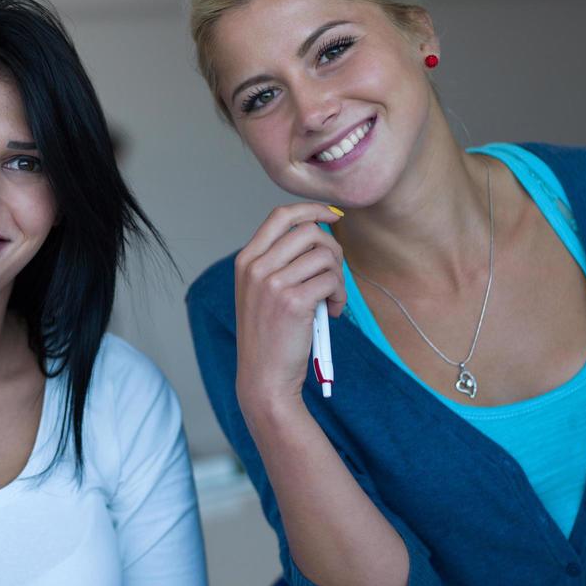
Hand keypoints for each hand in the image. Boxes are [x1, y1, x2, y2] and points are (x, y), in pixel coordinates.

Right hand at [233, 203, 344, 415]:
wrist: (263, 376)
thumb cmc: (269, 335)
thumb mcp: (261, 291)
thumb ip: (279, 261)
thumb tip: (319, 232)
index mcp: (246, 261)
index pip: (280, 215)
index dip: (311, 209)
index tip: (332, 216)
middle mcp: (255, 267)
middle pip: (309, 231)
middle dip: (332, 249)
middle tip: (333, 274)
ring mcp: (272, 283)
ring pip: (325, 256)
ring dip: (338, 277)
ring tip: (331, 298)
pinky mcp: (293, 301)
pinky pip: (331, 280)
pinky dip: (339, 295)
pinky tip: (331, 312)